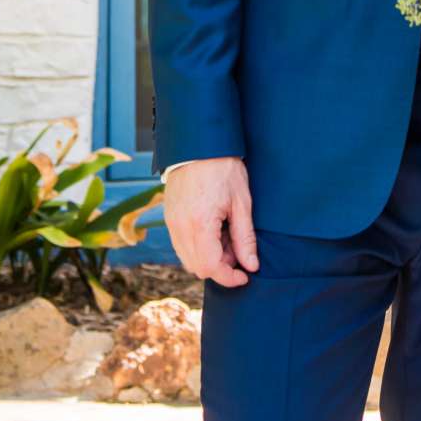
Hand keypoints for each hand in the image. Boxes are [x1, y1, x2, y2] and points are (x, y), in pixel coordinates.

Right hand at [164, 156, 258, 286]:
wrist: (199, 143)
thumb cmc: (223, 168)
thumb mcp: (241, 202)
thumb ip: (245, 238)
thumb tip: (251, 265)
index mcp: (199, 224)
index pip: (210, 268)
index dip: (229, 278)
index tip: (245, 275)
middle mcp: (180, 227)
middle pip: (197, 267)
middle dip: (220, 267)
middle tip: (238, 249)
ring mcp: (171, 222)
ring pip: (187, 258)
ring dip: (208, 257)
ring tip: (226, 236)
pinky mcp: (169, 216)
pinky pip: (181, 244)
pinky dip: (197, 246)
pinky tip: (213, 229)